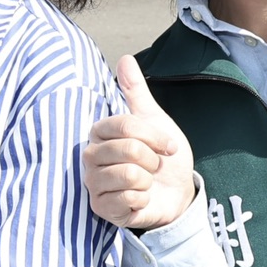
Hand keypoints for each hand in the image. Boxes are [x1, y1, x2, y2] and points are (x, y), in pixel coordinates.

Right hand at [84, 56, 198, 230]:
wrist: (175, 194)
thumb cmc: (161, 156)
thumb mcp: (154, 121)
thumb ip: (136, 92)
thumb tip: (124, 59)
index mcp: (100, 132)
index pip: (125, 125)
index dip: (154, 136)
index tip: (169, 146)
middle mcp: (91, 156)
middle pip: (129, 150)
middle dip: (153, 159)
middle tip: (154, 166)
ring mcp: (94, 183)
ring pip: (128, 175)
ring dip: (148, 180)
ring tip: (146, 182)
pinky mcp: (101, 208)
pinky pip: (128, 199)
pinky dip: (143, 199)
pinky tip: (140, 199)